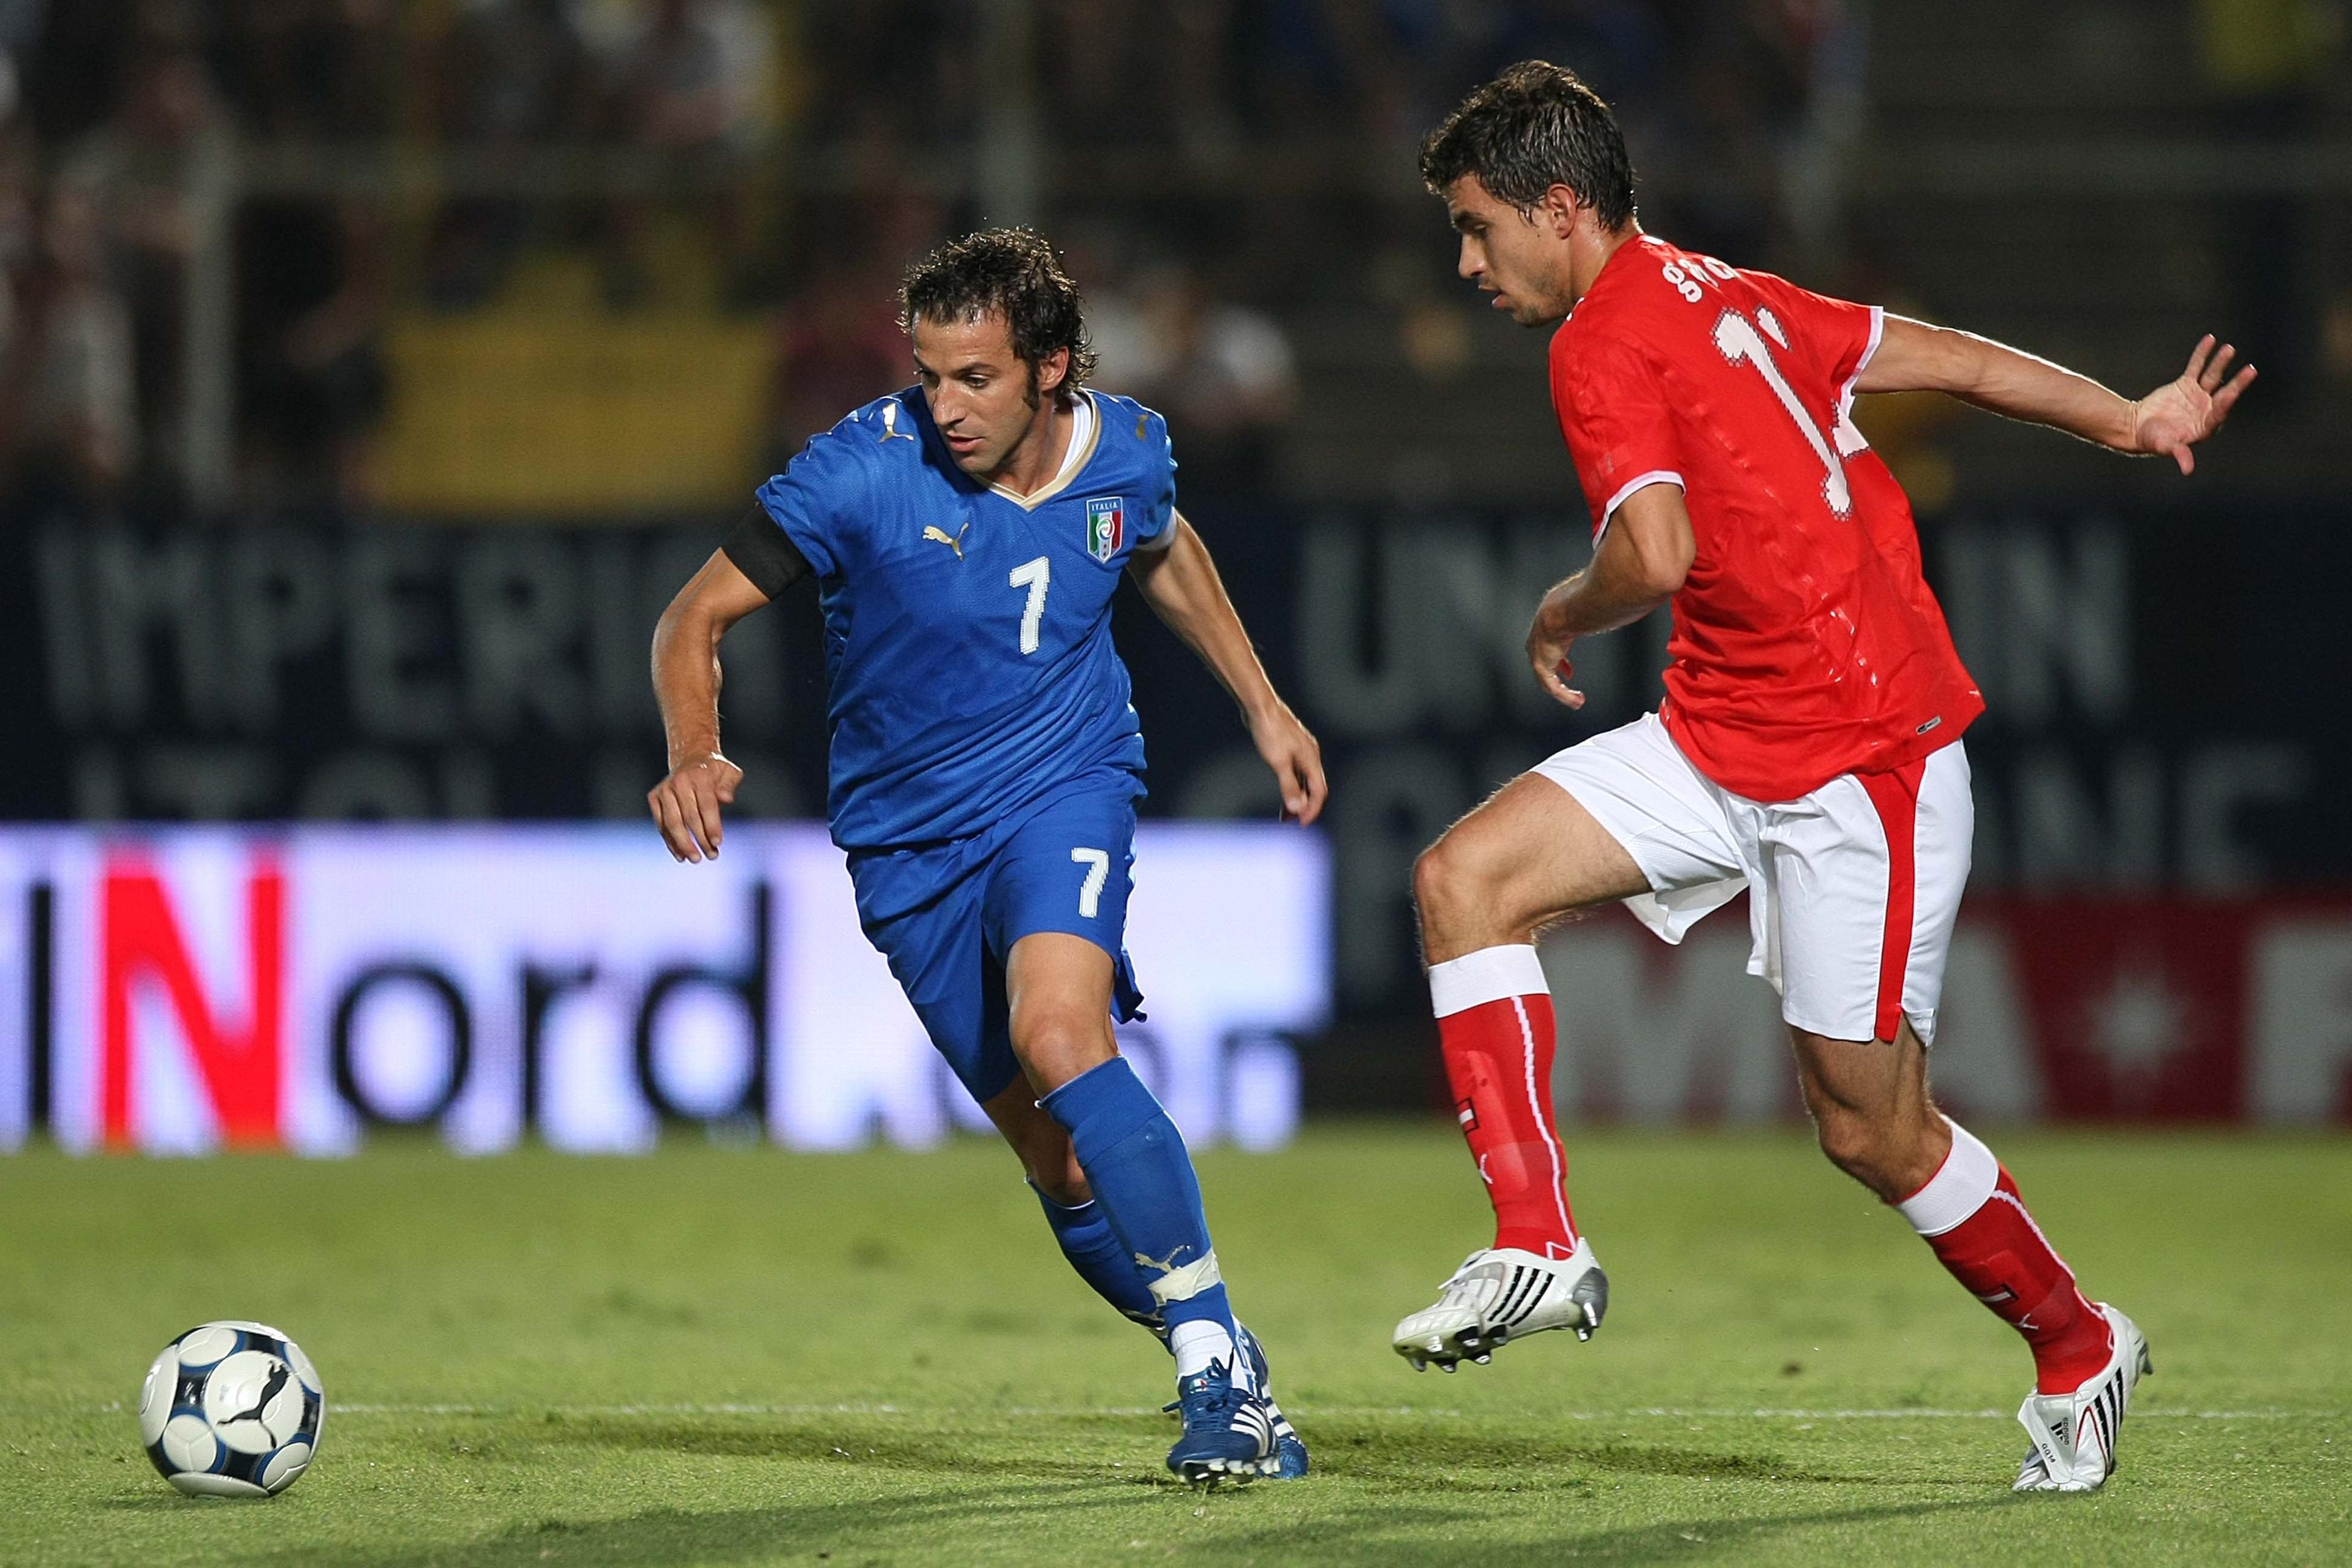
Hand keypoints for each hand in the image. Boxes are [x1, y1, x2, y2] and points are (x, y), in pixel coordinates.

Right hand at [648, 751, 741, 862]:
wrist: (690, 758)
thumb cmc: (714, 771)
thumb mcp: (729, 771)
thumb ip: (730, 785)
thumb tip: (726, 799)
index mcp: (699, 776)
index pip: (706, 805)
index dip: (712, 825)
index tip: (718, 843)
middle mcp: (679, 782)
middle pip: (689, 817)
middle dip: (700, 839)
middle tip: (711, 856)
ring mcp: (664, 790)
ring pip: (672, 823)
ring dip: (683, 844)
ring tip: (695, 859)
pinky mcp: (654, 798)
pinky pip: (661, 824)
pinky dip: (670, 841)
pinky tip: (680, 855)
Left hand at [1249, 702, 1326, 824]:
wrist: (1260, 707)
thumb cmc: (1269, 731)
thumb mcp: (1278, 762)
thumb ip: (1288, 786)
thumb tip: (1297, 808)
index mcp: (1311, 759)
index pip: (1319, 791)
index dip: (1312, 810)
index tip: (1302, 824)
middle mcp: (1310, 755)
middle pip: (1313, 788)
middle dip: (1304, 806)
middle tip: (1292, 822)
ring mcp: (1301, 751)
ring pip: (1304, 780)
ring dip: (1297, 797)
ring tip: (1284, 813)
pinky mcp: (1290, 748)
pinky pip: (1296, 772)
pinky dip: (1291, 785)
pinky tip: (1282, 790)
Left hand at [1527, 613, 1584, 709]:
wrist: (1559, 613)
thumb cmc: (1570, 607)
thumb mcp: (1577, 614)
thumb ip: (1587, 619)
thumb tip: (1603, 615)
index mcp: (1545, 631)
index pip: (1549, 649)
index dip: (1560, 662)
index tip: (1568, 670)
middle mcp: (1537, 644)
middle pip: (1545, 666)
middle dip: (1558, 676)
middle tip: (1569, 684)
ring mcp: (1537, 656)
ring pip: (1548, 681)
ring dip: (1564, 692)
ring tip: (1577, 700)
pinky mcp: (1541, 667)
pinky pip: (1553, 688)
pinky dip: (1565, 696)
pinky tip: (1576, 701)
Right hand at [2132, 336, 2254, 473]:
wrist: (2137, 427)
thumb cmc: (2152, 440)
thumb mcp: (2166, 446)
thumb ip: (2179, 454)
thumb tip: (2188, 470)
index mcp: (2205, 426)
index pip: (2219, 413)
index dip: (2225, 403)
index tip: (2232, 393)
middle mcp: (2206, 410)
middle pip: (2224, 393)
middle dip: (2237, 382)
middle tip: (2251, 370)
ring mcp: (2198, 396)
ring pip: (2213, 377)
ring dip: (2221, 363)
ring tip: (2229, 349)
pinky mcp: (2187, 385)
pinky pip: (2197, 367)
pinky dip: (2203, 354)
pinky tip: (2211, 340)